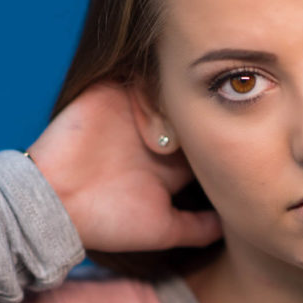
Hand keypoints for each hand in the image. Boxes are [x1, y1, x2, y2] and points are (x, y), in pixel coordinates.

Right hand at [26, 82, 222, 252]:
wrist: (56, 204)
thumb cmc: (108, 223)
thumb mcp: (164, 230)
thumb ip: (198, 228)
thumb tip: (234, 224)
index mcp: (171, 162)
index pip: (207, 141)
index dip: (226, 137)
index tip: (247, 136)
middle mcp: (156, 134)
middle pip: (193, 110)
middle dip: (208, 109)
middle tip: (229, 108)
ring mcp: (133, 111)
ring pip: (171, 88)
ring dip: (183, 94)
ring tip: (193, 104)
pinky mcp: (110, 91)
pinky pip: (140, 72)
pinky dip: (155, 79)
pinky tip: (166, 95)